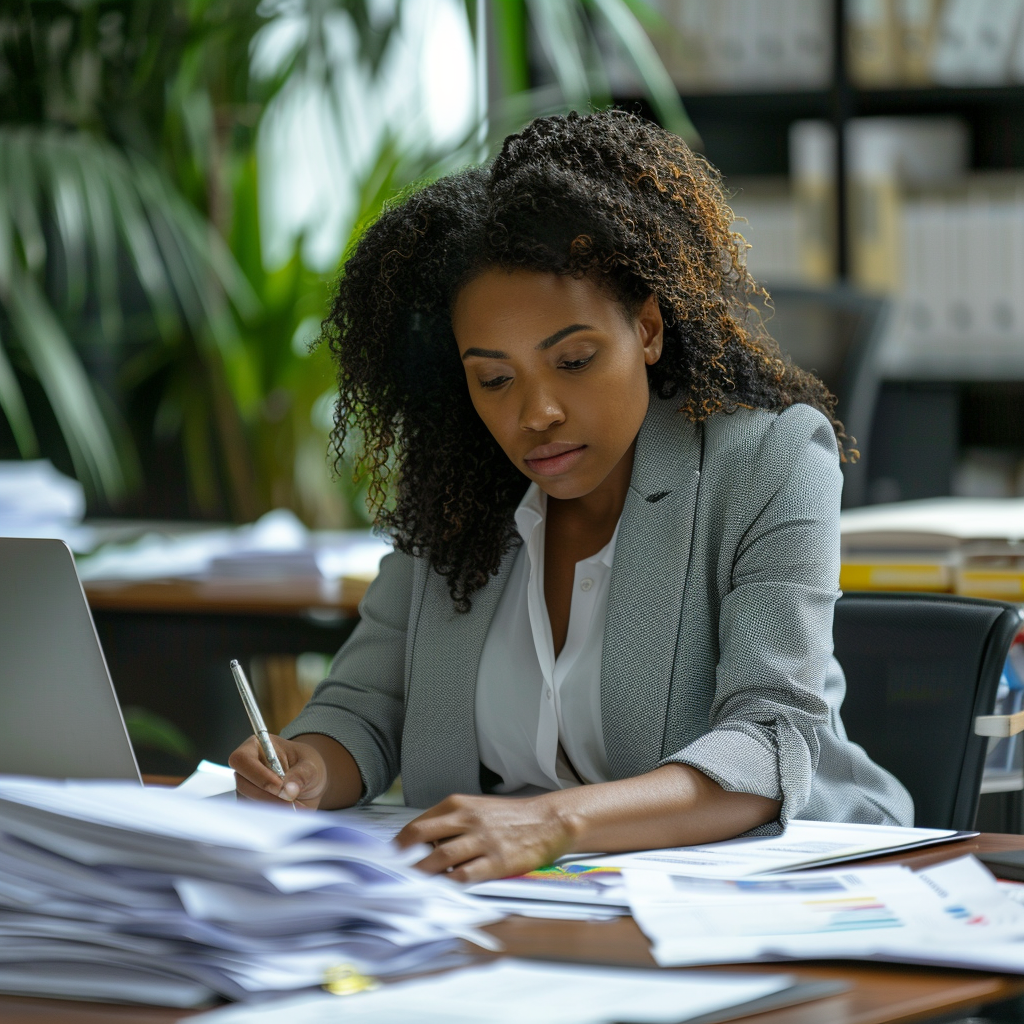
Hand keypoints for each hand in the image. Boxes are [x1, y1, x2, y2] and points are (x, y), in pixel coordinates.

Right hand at [228, 735, 328, 808]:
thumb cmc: (306, 766)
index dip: (259, 775)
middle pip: (243, 784)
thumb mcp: (310, 766)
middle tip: (290, 802)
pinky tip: (285, 814)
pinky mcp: (249, 805)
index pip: (243, 759)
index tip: (280, 786)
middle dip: (267, 796)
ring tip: (292, 807)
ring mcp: (246, 788)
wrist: (309, 784)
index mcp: (257, 746)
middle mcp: (246, 767)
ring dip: (270, 808)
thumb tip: (289, 790)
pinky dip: (269, 817)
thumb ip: (301, 775)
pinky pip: (252, 815)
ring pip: (246, 802)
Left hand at [394, 792, 577, 882]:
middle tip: (387, 873)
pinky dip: (448, 885)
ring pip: (439, 857)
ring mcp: (482, 840)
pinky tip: (439, 892)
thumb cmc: (508, 818)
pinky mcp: (497, 861)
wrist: (547, 820)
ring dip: (420, 873)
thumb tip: (420, 846)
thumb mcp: (475, 809)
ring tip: (407, 886)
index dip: (398, 843)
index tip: (387, 859)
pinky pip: (465, 875)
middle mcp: (467, 819)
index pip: (417, 823)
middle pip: (420, 836)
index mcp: (458, 805)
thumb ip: (449, 824)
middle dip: (400, 857)